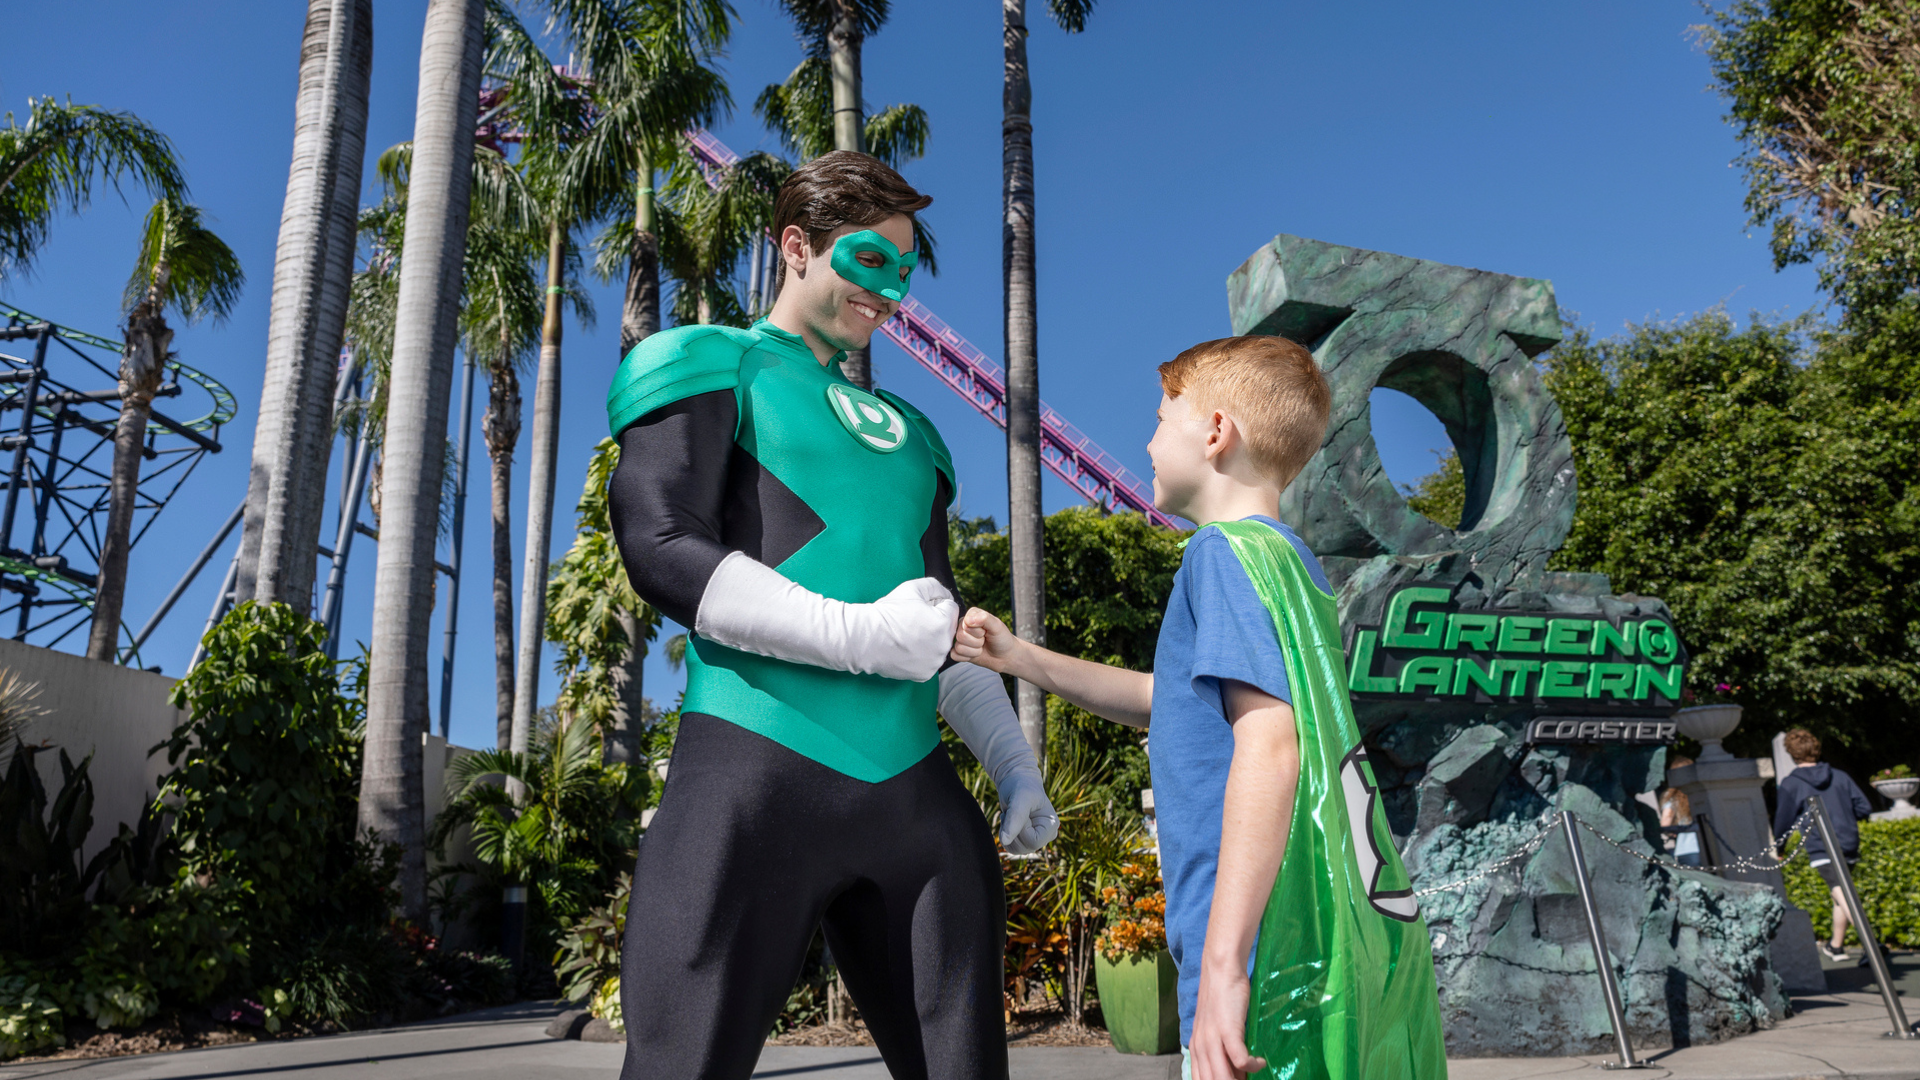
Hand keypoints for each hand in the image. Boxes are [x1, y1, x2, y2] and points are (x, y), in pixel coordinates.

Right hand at [867, 578, 958, 681]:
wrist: (865, 639)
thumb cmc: (888, 612)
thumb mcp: (912, 588)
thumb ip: (935, 587)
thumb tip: (946, 595)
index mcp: (943, 623)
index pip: (950, 608)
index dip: (934, 604)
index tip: (917, 608)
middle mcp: (943, 646)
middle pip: (947, 628)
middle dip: (935, 622)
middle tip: (912, 622)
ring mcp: (934, 663)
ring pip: (939, 646)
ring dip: (930, 640)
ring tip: (908, 636)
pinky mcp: (924, 674)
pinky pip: (929, 661)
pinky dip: (921, 656)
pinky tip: (906, 649)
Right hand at [950, 607, 1022, 672]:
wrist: (1005, 656)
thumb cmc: (1002, 639)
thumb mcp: (997, 626)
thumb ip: (985, 618)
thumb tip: (968, 620)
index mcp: (972, 615)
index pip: (966, 624)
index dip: (978, 632)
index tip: (986, 632)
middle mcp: (964, 625)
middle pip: (960, 636)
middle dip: (977, 642)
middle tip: (985, 640)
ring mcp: (960, 638)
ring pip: (958, 647)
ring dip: (974, 651)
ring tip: (981, 647)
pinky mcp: (959, 650)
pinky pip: (955, 655)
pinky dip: (967, 657)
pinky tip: (975, 654)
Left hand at [997, 769, 1058, 854]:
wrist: (1015, 781)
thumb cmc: (1021, 786)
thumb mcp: (1019, 799)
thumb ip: (1015, 819)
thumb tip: (1004, 841)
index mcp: (1052, 825)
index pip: (1034, 842)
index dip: (1021, 829)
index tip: (1021, 812)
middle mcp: (1047, 834)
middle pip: (1025, 848)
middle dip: (1013, 830)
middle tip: (1014, 811)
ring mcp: (1036, 838)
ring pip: (1017, 850)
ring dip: (1007, 831)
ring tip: (1011, 814)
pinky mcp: (1026, 839)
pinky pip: (1011, 848)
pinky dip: (1005, 834)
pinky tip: (1009, 820)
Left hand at [1189, 956, 1265, 1079]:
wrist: (1222, 969)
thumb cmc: (1224, 997)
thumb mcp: (1218, 1029)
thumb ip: (1223, 1051)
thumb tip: (1240, 1073)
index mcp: (1195, 1048)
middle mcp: (1200, 1047)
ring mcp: (1212, 1039)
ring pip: (1223, 1078)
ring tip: (1254, 1079)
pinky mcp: (1228, 1030)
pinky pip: (1241, 1060)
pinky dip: (1253, 1066)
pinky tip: (1260, 1062)